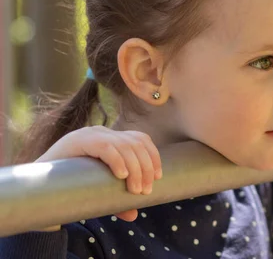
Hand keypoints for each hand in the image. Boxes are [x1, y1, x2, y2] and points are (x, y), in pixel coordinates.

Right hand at [35, 126, 162, 225]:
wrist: (38, 186)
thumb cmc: (72, 186)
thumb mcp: (99, 191)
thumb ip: (115, 199)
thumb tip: (133, 214)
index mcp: (110, 138)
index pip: (140, 138)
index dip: (153, 156)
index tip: (158, 177)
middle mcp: (102, 132)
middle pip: (136, 143)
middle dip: (146, 167)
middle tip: (145, 191)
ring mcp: (89, 134)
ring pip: (124, 146)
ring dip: (136, 168)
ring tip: (135, 190)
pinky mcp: (77, 141)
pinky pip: (104, 146)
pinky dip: (117, 160)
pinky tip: (122, 175)